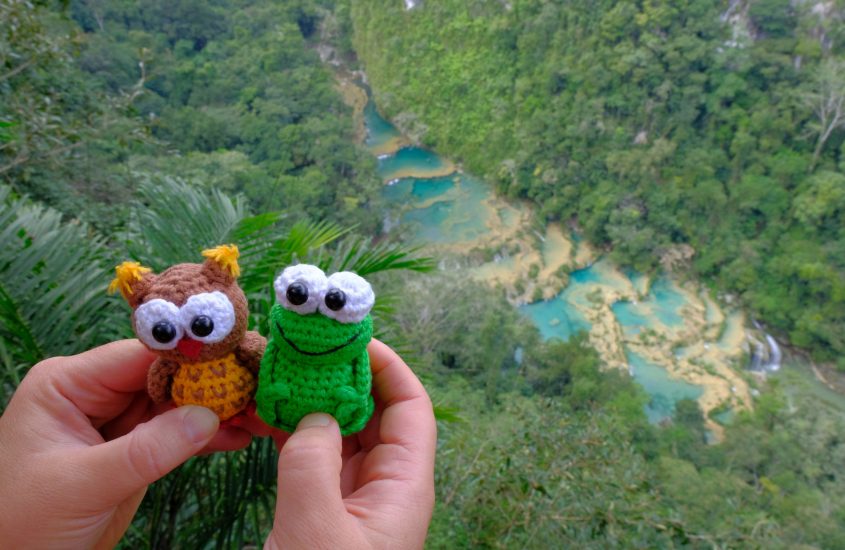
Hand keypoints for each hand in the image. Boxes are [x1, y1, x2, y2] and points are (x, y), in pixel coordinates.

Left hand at [0, 339, 253, 548]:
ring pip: (180, 403)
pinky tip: (244, 436)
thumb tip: (208, 417)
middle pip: (167, 376)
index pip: (140, 357)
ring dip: (220, 410)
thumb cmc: (22, 523)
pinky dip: (211, 436)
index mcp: (69, 384)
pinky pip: (179, 434)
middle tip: (262, 389)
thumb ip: (145, 450)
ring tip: (263, 413)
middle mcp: (96, 393)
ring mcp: (118, 422)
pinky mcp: (135, 450)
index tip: (239, 362)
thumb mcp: (82, 484)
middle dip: (214, 384)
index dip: (190, 359)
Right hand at [265, 339, 436, 549]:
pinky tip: (264, 412)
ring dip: (311, 402)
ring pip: (339, 432)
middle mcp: (383, 485)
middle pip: (374, 413)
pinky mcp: (321, 508)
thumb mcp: (317, 529)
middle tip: (304, 347)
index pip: (411, 407)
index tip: (351, 338)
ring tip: (278, 371)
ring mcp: (352, 496)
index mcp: (403, 486)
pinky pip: (313, 456)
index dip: (388, 367)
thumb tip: (313, 415)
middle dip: (342, 377)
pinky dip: (291, 432)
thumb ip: (312, 467)